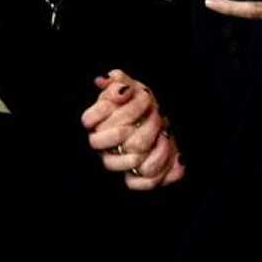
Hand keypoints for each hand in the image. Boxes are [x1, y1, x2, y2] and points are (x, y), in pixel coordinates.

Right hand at [80, 69, 184, 191]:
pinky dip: (161, 166)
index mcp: (98, 124)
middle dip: (142, 122)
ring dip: (156, 142)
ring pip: (133, 159)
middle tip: (156, 115)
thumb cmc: (142, 108)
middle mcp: (104, 147)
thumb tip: (111, 78)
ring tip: (165, 133)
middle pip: (119, 136)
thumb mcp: (133, 89)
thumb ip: (120, 81)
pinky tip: (172, 153)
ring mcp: (117, 163)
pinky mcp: (134, 179)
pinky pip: (142, 182)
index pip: (89, 119)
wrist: (162, 130)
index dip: (110, 106)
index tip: (129, 94)